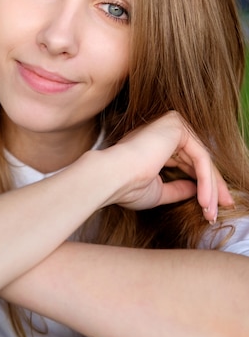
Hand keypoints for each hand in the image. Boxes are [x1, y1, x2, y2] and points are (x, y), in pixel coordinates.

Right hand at [104, 111, 233, 221]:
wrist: (112, 178)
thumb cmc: (126, 187)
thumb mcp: (159, 191)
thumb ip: (178, 188)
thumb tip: (196, 190)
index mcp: (157, 144)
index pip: (188, 163)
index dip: (203, 186)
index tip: (212, 208)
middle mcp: (165, 131)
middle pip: (199, 161)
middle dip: (213, 187)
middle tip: (223, 208)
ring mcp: (171, 125)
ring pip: (202, 160)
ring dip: (210, 188)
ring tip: (211, 212)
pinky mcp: (177, 126)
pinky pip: (200, 157)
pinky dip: (206, 180)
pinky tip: (205, 200)